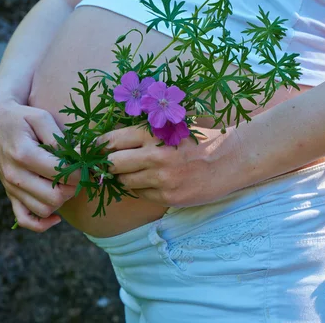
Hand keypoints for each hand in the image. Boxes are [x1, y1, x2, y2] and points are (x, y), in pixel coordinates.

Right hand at [0, 96, 78, 231]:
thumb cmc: (22, 116)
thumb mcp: (42, 118)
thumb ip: (59, 140)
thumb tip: (77, 159)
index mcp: (23, 154)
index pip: (61, 174)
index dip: (81, 172)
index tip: (87, 164)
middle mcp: (14, 175)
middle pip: (55, 197)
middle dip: (73, 188)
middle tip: (78, 174)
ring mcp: (10, 187)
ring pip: (44, 210)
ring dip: (61, 201)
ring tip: (65, 183)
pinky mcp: (9, 194)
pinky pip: (25, 219)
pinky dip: (42, 223)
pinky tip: (56, 215)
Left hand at [97, 125, 243, 206]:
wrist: (230, 159)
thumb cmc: (200, 140)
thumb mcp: (172, 126)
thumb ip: (145, 132)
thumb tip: (111, 140)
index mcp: (153, 134)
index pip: (111, 141)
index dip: (99, 146)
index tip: (94, 150)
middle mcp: (154, 156)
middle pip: (112, 164)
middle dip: (109, 164)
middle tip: (111, 163)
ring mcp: (161, 179)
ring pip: (125, 182)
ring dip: (126, 177)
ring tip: (138, 171)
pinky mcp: (168, 197)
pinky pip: (141, 195)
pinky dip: (143, 189)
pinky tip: (155, 181)